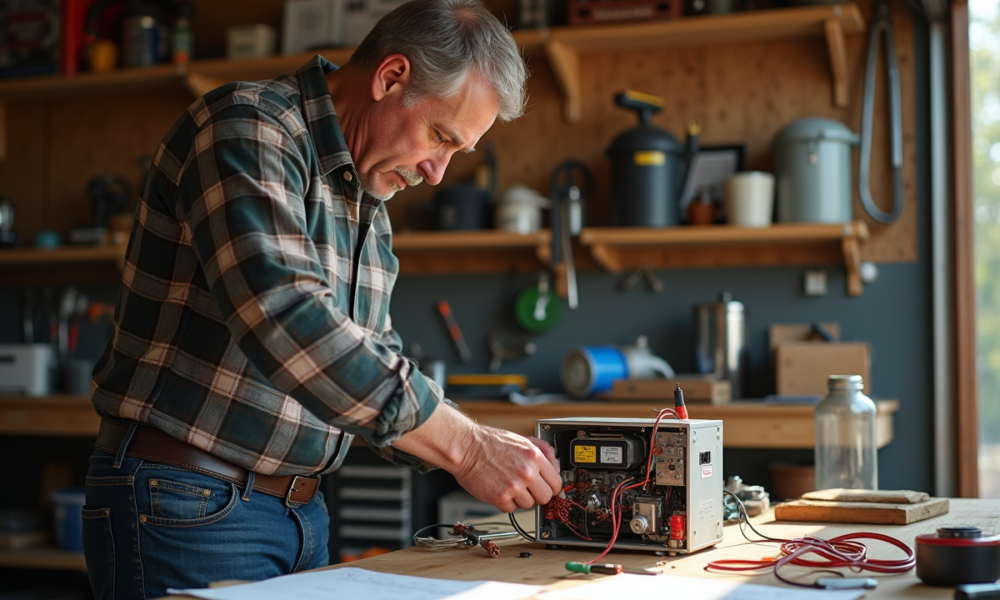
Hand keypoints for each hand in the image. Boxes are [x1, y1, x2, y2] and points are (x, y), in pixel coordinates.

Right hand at [391, 403, 561, 512]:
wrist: (466, 448)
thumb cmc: (489, 442)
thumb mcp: (521, 439)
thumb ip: (542, 450)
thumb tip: (555, 464)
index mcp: (534, 457)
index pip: (556, 482)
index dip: (552, 487)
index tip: (548, 488)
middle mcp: (527, 473)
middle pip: (546, 497)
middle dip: (538, 494)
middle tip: (528, 488)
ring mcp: (514, 487)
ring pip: (529, 505)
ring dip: (521, 498)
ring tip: (509, 485)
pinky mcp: (500, 498)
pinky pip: (511, 509)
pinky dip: (506, 503)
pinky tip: (500, 489)